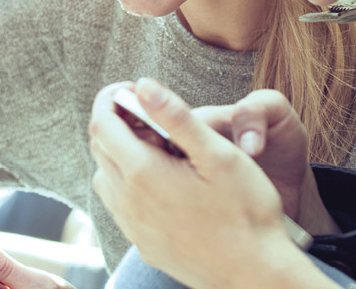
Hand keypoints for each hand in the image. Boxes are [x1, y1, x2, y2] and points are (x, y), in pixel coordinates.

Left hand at [88, 79, 337, 288]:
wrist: (254, 274)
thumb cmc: (246, 212)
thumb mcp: (218, 154)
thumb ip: (176, 117)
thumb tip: (143, 85)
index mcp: (142, 172)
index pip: (102, 123)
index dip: (111, 98)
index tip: (130, 89)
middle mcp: (128, 201)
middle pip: (100, 148)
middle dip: (116, 123)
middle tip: (149, 115)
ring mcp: (133, 227)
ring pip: (106, 178)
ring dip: (120, 155)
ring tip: (157, 148)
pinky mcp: (143, 244)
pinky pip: (120, 206)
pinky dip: (127, 184)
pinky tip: (160, 184)